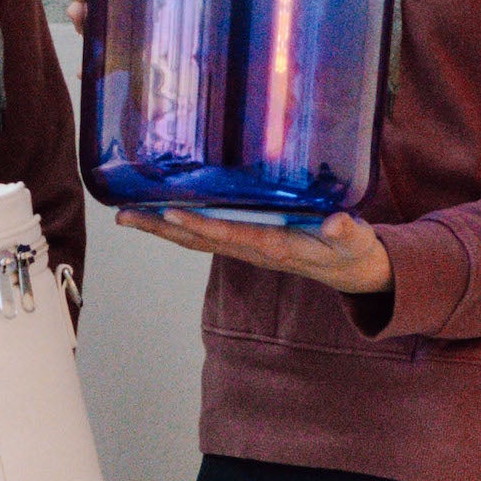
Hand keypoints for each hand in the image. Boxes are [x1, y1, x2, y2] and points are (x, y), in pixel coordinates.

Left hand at [115, 205, 393, 297]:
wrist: (352, 270)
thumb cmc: (353, 251)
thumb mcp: (356, 242)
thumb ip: (347, 232)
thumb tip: (339, 222)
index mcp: (276, 247)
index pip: (231, 235)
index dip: (202, 225)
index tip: (171, 213)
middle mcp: (253, 249)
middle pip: (198, 241)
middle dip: (161, 229)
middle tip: (123, 216)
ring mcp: (247, 245)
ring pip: (196, 238)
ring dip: (160, 227)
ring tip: (126, 214)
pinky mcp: (247, 239)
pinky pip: (206, 232)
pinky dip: (179, 223)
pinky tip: (159, 210)